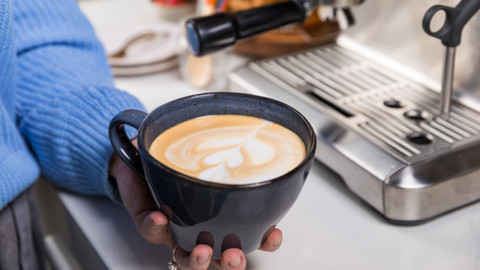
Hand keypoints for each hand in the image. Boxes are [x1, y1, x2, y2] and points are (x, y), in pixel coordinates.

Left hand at [109, 140, 282, 269]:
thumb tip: (254, 134)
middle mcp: (200, 226)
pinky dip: (156, 226)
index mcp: (221, 213)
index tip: (273, 234)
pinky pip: (151, 230)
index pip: (249, 235)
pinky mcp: (149, 222)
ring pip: (188, 258)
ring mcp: (175, 228)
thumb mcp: (210, 147)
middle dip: (231, 263)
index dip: (264, 241)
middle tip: (234, 255)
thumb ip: (228, 144)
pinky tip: (161, 217)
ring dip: (197, 260)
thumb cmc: (179, 152)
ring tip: (201, 250)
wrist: (141, 153)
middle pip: (220, 258)